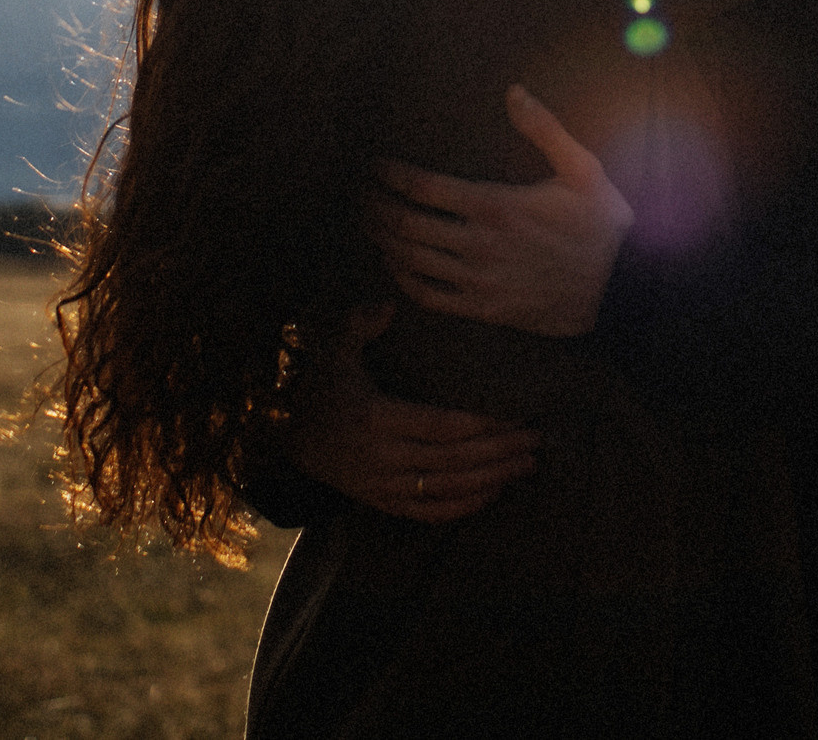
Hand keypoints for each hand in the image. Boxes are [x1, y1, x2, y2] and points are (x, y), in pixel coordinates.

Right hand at [287, 303, 539, 523]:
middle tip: (536, 440)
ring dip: (492, 479)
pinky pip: (428, 512)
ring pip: (448, 489)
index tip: (517, 415)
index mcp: (375, 417)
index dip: (484, 424)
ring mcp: (382, 485)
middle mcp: (382, 457)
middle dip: (500, 451)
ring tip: (526, 464)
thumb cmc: (316, 385)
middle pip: (454, 460)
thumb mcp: (332, 349)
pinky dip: (463, 506)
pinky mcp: (381, 501)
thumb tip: (389, 305)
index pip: (442, 426)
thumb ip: (360, 324)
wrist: (281, 434)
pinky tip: (493, 492)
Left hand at [370, 86, 633, 337]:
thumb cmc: (604, 227)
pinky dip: (402, 279)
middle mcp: (479, 243)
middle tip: (359, 192)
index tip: (374, 165)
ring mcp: (478, 279)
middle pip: (405, 223)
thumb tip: (514, 91)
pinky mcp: (483, 308)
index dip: (390, 174)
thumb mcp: (584, 169)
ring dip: (382, 239)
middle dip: (374, 205)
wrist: (622, 292)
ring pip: (410, 259)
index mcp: (496, 205)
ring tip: (368, 222)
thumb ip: (545, 129)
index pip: (423, 187)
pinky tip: (394, 263)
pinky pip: (428, 295)